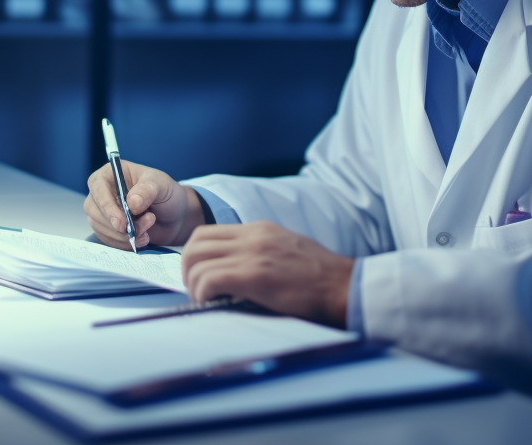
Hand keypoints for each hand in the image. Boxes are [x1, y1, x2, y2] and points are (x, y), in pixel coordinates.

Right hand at [84, 160, 204, 248]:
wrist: (174, 217)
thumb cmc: (166, 193)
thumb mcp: (162, 185)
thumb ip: (147, 191)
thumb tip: (131, 203)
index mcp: (110, 173)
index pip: (98, 187)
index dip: (107, 206)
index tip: (122, 223)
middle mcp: (101, 192)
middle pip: (95, 210)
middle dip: (120, 224)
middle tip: (147, 223)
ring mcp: (102, 212)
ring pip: (101, 228)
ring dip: (125, 235)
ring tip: (148, 230)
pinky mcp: (106, 229)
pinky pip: (108, 240)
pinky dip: (125, 243)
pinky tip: (142, 238)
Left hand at [180, 222, 353, 328]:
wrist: (345, 287)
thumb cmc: (321, 278)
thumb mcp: (288, 251)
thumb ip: (261, 253)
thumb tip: (236, 272)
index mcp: (261, 229)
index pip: (209, 233)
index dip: (196, 255)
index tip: (199, 275)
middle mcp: (253, 236)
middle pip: (195, 242)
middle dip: (187, 268)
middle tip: (195, 288)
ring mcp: (253, 254)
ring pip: (196, 259)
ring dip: (192, 282)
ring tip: (203, 298)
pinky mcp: (254, 275)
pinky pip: (209, 279)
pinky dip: (201, 292)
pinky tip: (210, 302)